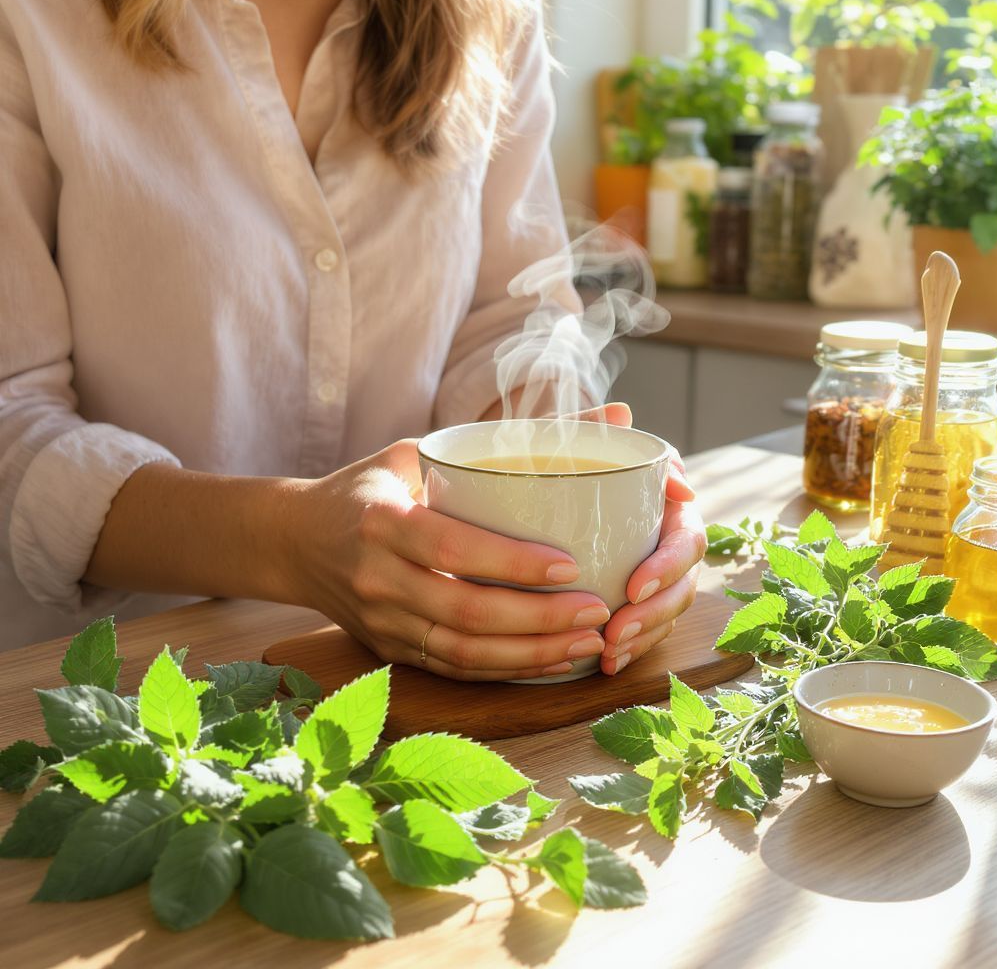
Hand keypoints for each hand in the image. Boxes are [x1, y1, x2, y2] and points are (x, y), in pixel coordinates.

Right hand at [287, 441, 611, 680]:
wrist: (294, 541)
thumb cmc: (368, 487)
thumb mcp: (416, 450)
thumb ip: (504, 437)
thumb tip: (611, 415)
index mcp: (382, 521)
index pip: (453, 548)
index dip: (512, 563)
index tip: (570, 565)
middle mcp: (377, 578)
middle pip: (466, 612)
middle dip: (539, 620)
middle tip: (597, 612)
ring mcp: (381, 622)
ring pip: (464, 652)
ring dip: (532, 655)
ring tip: (588, 643)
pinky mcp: (388, 649)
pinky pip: (453, 669)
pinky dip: (505, 671)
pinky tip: (550, 661)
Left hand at [584, 404, 706, 675]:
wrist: (526, 490)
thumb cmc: (557, 464)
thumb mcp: (565, 440)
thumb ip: (590, 421)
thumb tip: (625, 414)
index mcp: (667, 506)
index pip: (687, 538)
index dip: (669, 565)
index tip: (634, 585)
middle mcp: (669, 541)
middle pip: (684, 583)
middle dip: (655, 613)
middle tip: (616, 630)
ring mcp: (657, 573)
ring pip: (668, 612)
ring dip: (644, 636)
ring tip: (609, 651)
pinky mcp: (640, 599)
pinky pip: (649, 630)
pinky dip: (631, 648)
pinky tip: (606, 662)